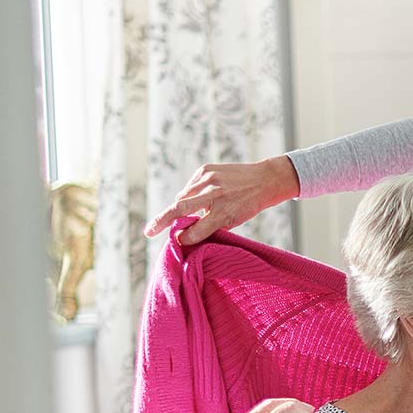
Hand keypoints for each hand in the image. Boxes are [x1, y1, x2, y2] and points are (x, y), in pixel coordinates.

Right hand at [144, 156, 299, 244]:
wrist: (264, 179)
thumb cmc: (248, 205)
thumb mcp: (234, 221)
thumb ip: (210, 227)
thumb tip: (184, 235)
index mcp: (224, 212)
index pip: (197, 229)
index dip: (185, 238)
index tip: (177, 243)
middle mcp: (215, 195)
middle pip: (180, 209)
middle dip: (162, 221)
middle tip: (149, 231)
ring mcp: (209, 179)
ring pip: (182, 197)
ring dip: (180, 207)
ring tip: (188, 212)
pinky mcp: (206, 169)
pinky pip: (189, 186)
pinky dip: (189, 194)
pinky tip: (199, 197)